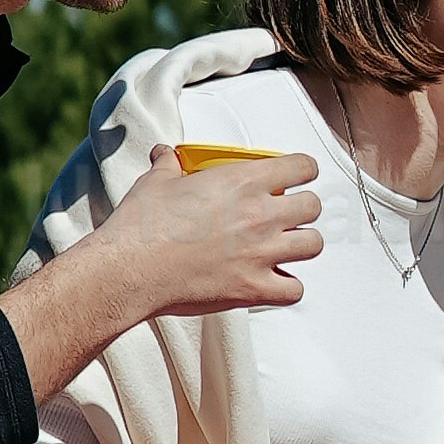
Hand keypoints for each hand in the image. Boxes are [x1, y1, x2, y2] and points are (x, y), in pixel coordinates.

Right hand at [98, 148, 324, 325]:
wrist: (130, 269)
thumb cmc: (143, 225)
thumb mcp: (157, 182)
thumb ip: (169, 164)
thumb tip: (164, 153)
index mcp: (242, 181)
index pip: (301, 167)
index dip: (302, 171)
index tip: (296, 177)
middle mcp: (260, 215)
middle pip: (313, 206)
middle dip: (303, 209)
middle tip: (286, 214)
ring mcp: (261, 253)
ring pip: (313, 245)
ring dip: (301, 245)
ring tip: (283, 247)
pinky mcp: (253, 288)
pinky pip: (295, 290)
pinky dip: (287, 287)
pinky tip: (272, 281)